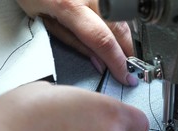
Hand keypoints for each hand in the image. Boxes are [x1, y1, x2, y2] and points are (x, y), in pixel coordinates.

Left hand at [17, 0, 137, 85]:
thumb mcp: (44, 22)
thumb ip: (74, 42)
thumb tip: (99, 62)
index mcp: (69, 6)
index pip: (102, 40)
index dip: (117, 61)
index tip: (126, 76)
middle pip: (120, 28)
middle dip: (129, 52)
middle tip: (133, 69)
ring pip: (123, 17)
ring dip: (127, 38)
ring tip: (126, 54)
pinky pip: (116, 9)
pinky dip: (120, 23)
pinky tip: (119, 35)